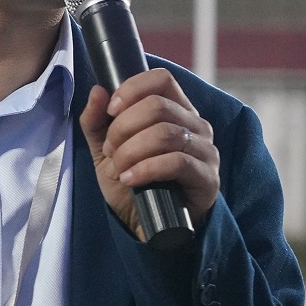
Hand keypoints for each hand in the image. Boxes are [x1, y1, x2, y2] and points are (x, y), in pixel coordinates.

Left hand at [78, 69, 219, 238]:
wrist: (146, 226)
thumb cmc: (132, 183)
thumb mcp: (105, 151)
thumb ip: (97, 122)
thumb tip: (98, 91)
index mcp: (176, 110)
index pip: (161, 79)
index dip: (132, 89)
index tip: (110, 110)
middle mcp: (196, 125)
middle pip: (158, 106)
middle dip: (123, 128)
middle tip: (109, 152)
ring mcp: (205, 151)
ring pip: (166, 133)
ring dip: (131, 151)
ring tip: (117, 169)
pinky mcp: (208, 178)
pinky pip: (177, 162)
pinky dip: (146, 169)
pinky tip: (130, 180)